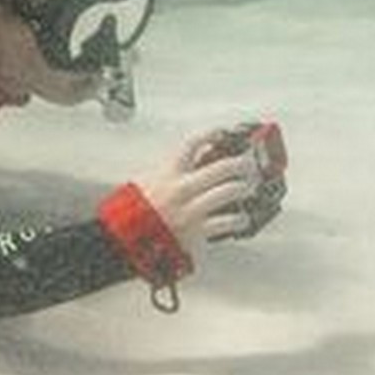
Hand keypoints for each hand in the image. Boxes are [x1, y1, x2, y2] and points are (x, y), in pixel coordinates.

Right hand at [138, 134, 261, 255]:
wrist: (125, 241)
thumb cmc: (133, 214)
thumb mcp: (144, 183)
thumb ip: (167, 172)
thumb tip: (187, 163)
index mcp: (169, 174)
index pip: (192, 145)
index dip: (211, 135)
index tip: (222, 133)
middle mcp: (183, 189)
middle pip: (221, 167)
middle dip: (240, 163)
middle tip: (249, 163)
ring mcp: (192, 210)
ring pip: (228, 191)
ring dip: (243, 188)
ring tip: (249, 187)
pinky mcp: (197, 231)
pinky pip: (226, 223)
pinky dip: (239, 220)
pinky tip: (243, 218)